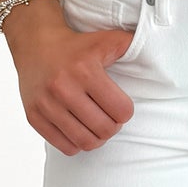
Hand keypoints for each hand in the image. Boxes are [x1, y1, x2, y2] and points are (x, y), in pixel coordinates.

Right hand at [3, 0, 139, 152]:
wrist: (35, 43)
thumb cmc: (76, 45)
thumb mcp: (105, 39)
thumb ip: (129, 44)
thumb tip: (154, 48)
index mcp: (85, 71)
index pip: (121, 111)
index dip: (125, 112)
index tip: (120, 107)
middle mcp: (64, 89)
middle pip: (104, 130)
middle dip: (113, 127)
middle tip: (110, 119)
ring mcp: (47, 105)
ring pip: (85, 142)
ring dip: (96, 139)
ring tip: (96, 127)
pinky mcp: (34, 116)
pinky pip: (64, 146)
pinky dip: (76, 144)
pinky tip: (79, 130)